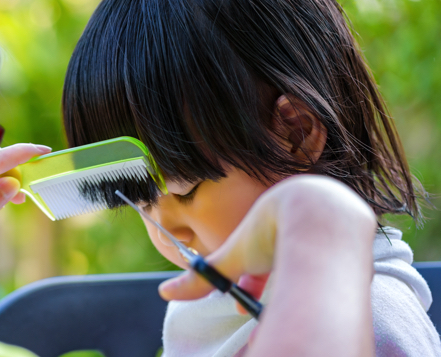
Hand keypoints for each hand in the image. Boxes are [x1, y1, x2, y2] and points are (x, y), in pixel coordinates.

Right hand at [158, 175, 376, 356]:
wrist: (321, 217)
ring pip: (310, 259)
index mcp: (272, 212)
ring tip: (293, 300)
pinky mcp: (354, 234)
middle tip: (265, 307)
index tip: (244, 299)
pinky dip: (323, 276)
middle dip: (270, 285)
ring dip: (296, 281)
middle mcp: (300, 216)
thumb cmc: (275, 231)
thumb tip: (165, 292)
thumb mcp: (235, 257)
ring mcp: (329, 223)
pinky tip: (321, 289)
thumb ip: (204, 276)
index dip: (247, 279)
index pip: (257, 252)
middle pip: (283, 258)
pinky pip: (336, 260)